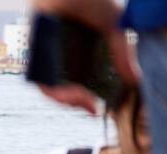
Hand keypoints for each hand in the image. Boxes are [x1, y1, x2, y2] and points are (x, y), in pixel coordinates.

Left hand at [33, 0, 138, 114]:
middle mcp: (59, 59)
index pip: (79, 83)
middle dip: (80, 103)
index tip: (98, 109)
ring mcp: (46, 59)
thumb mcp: (114, 27)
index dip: (87, 99)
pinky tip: (75, 94)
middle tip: (94, 109)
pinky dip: (57, 92)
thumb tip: (134, 79)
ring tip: (87, 102)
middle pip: (65, 90)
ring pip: (52, 91)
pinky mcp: (34, 57)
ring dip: (69, 101)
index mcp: (76, 53)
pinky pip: (42, 83)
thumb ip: (122, 52)